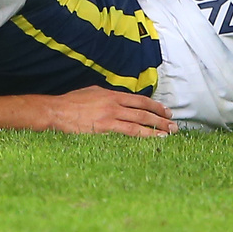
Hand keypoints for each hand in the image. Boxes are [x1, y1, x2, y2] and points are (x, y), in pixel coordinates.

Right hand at [46, 86, 174, 135]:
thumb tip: (120, 100)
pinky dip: (143, 135)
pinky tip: (153, 139)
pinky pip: (129, 133)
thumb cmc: (73, 102)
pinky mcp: (105, 129)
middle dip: (161, 118)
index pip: (140, 100)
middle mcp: (115, 104)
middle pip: (143, 111)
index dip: (155, 106)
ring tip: (170, 133)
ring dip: (157, 128)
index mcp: (113, 95)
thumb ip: (108, 96)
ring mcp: (111, 116)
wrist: (58, 111)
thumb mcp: (93, 92)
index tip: (166, 111)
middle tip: (174, 125)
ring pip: (140, 122)